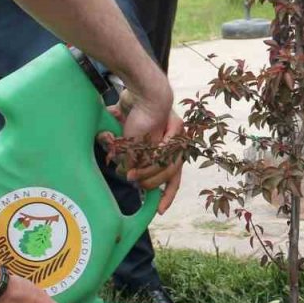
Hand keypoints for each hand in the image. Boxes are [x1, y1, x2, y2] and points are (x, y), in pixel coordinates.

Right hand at [104, 92, 183, 213]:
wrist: (139, 91)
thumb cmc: (133, 115)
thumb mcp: (129, 142)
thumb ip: (129, 157)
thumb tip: (125, 173)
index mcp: (167, 152)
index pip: (172, 179)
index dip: (167, 195)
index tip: (160, 211)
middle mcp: (176, 146)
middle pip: (173, 174)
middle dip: (153, 183)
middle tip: (137, 186)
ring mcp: (178, 137)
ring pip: (169, 165)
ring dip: (149, 172)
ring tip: (133, 175)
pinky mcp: (176, 127)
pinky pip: (165, 151)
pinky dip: (152, 157)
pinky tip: (140, 157)